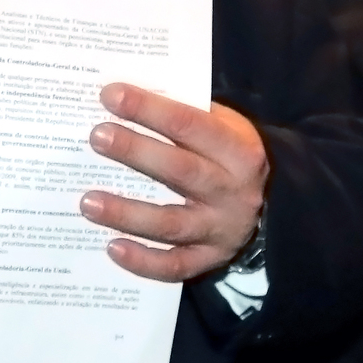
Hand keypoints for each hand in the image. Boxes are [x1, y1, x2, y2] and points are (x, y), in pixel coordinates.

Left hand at [80, 82, 268, 282]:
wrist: (275, 203)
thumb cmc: (228, 154)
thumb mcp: (223, 126)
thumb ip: (185, 114)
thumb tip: (125, 100)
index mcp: (238, 150)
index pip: (190, 124)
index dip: (149, 109)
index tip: (110, 95)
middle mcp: (232, 191)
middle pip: (180, 171)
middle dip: (135, 152)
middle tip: (97, 137)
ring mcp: (221, 229)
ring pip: (171, 224)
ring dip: (127, 213)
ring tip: (87, 201)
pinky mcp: (209, 260)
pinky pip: (174, 266)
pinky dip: (143, 261)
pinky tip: (112, 248)